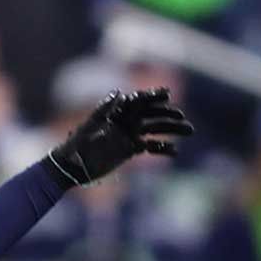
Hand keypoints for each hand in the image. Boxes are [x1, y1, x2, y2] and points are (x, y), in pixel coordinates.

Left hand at [48, 87, 193, 187]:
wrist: (72, 166)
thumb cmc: (78, 145)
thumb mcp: (92, 127)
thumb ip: (105, 110)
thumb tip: (119, 93)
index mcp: (115, 113)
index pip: (138, 102)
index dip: (152, 96)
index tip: (168, 93)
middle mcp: (124, 122)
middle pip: (150, 115)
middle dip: (167, 115)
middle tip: (183, 117)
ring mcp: (128, 135)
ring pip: (154, 129)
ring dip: (171, 130)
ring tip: (189, 131)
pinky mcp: (130, 149)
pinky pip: (151, 146)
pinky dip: (162, 147)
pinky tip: (175, 152)